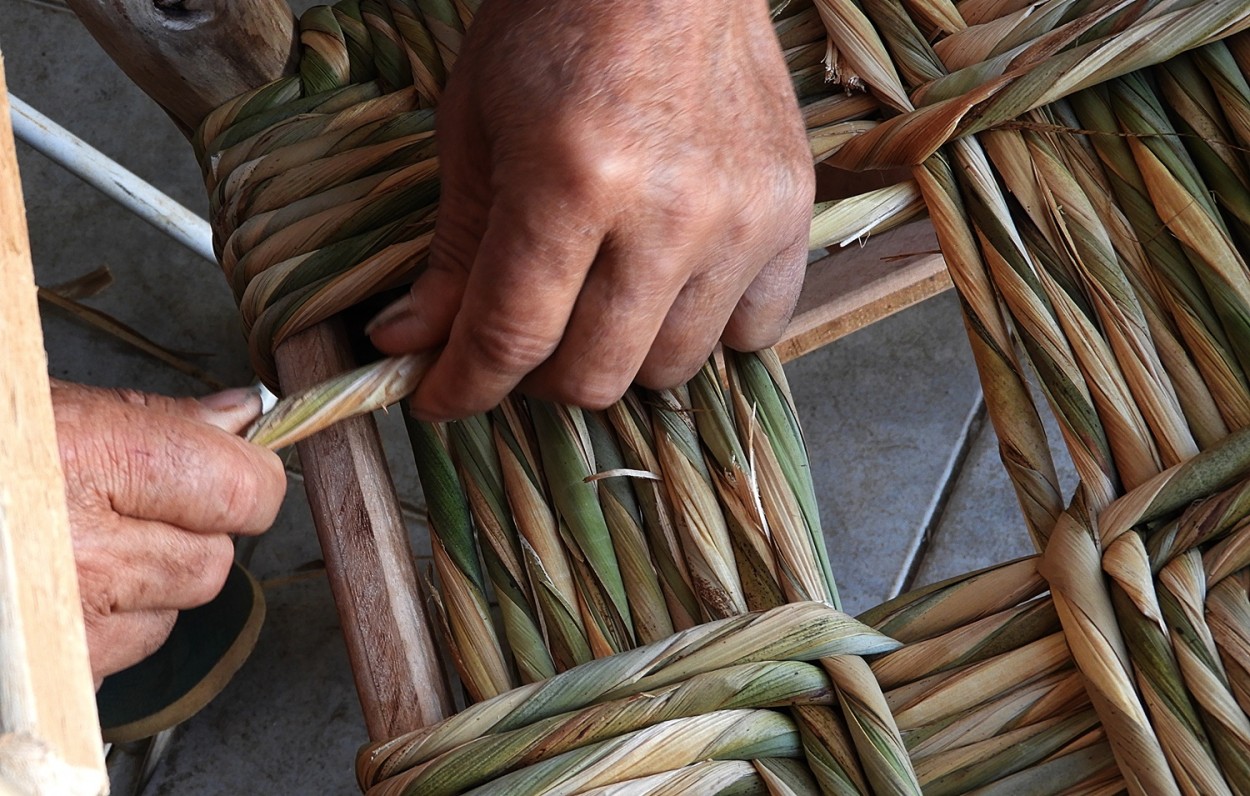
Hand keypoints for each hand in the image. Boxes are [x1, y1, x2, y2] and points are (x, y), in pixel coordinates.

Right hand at [51, 380, 285, 683]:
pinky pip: (125, 654)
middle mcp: (88, 547)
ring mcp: (71, 620)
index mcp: (92, 459)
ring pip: (176, 611)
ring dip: (149, 586)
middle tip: (131, 510)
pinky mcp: (59, 671)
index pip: (243, 488)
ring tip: (81, 549)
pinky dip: (107, 629)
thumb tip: (240, 415)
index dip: (248, 478)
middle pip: (214, 559)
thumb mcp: (52, 413)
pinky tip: (62, 591)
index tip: (236, 470)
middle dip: (192, 535)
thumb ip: (153, 419)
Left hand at [366, 0, 813, 418]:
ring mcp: (741, 217)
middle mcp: (667, 211)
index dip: (462, 386)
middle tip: (522, 333)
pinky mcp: (792, 213)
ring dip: (619, 353)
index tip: (439, 397)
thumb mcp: (476, 126)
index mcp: (571, 179)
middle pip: (595, 375)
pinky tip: (673, 286)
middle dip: (538, 375)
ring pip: (670, 367)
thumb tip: (411, 342)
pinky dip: (705, 329)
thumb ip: (453, 250)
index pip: (511, 336)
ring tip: (598, 299)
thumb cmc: (560, 22)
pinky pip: (754, 331)